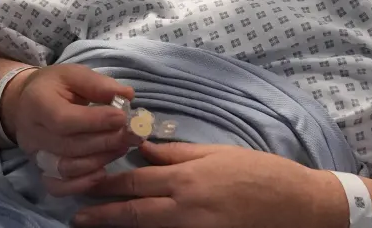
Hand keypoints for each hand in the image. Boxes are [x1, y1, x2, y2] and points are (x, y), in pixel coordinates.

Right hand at [3, 64, 138, 196]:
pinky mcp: (41, 171)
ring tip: (122, 146)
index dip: (95, 121)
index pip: (64, 119)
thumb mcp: (73, 74)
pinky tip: (102, 172)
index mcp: (37, 103)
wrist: (25, 103)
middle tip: (133, 134)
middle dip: (106, 141)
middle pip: (70, 146)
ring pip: (67, 168)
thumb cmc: (54, 86)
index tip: (122, 117)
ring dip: (101, 159)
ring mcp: (35, 156)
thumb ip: (98, 84)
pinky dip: (82, 184)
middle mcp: (32, 133)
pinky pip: (59, 187)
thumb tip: (127, 96)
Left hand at [74, 142, 332, 227]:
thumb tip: (141, 150)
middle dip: (101, 212)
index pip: (135, 181)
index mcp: (187, 177)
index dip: (105, 184)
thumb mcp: (215, 153)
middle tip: (75, 214)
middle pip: (134, 210)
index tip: (81, 184)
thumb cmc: (258, 172)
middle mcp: (186, 207)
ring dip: (119, 225)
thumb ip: (175, 154)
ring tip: (91, 223)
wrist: (297, 204)